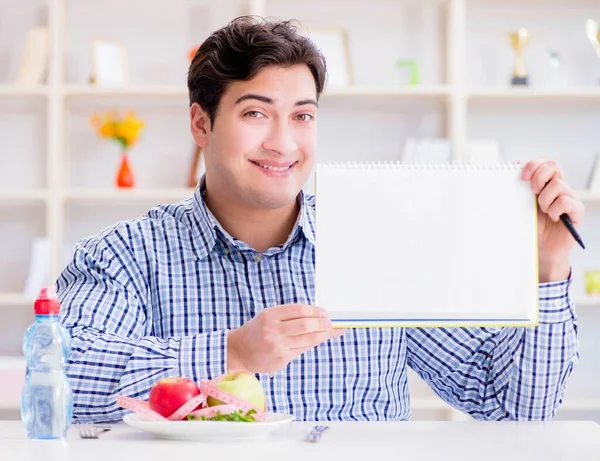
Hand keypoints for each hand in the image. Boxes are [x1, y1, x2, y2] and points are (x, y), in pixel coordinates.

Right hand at [226, 304, 345, 373]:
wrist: (239, 352)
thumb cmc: (256, 331)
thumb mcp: (267, 316)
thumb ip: (288, 314)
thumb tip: (315, 314)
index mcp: (270, 316)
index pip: (299, 310)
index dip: (315, 311)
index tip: (324, 311)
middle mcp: (274, 331)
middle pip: (305, 325)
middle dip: (322, 323)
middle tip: (331, 322)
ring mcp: (278, 346)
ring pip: (307, 340)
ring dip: (322, 334)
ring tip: (331, 330)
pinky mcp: (282, 359)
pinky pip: (302, 349)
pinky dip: (313, 343)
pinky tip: (319, 339)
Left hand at [520, 159, 584, 281]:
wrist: (540, 250)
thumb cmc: (530, 227)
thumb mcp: (521, 206)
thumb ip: (519, 188)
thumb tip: (513, 166)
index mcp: (545, 184)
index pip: (544, 163)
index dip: (533, 165)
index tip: (522, 177)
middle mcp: (559, 188)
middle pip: (553, 165)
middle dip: (539, 176)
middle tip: (532, 191)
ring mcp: (570, 198)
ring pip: (558, 185)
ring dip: (544, 199)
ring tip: (543, 212)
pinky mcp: (577, 211)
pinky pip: (565, 201)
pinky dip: (554, 210)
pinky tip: (552, 218)